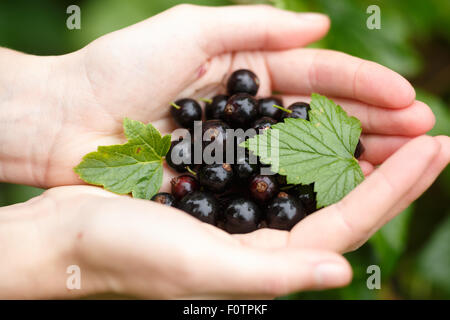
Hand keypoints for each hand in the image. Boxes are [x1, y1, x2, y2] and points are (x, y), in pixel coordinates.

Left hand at [0, 4, 434, 187]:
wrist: (68, 120)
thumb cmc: (119, 71)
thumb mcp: (189, 29)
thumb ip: (254, 24)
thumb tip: (319, 24)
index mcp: (247, 70)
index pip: (318, 77)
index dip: (364, 86)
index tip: (408, 101)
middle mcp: (250, 113)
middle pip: (322, 117)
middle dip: (373, 123)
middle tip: (424, 134)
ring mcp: (238, 149)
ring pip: (306, 153)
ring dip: (354, 156)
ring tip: (402, 162)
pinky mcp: (220, 181)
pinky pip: (274, 182)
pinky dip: (309, 184)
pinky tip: (346, 188)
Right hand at [3, 135, 446, 298]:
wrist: (74, 235)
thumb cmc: (126, 254)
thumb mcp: (201, 269)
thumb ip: (272, 274)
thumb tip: (341, 273)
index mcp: (268, 259)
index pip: (350, 220)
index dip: (397, 186)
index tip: (436, 146)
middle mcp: (266, 239)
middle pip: (346, 199)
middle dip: (392, 166)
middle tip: (432, 130)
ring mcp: (247, 214)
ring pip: (318, 178)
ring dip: (357, 149)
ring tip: (392, 122)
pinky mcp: (226, 192)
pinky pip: (281, 163)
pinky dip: (310, 142)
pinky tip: (326, 123)